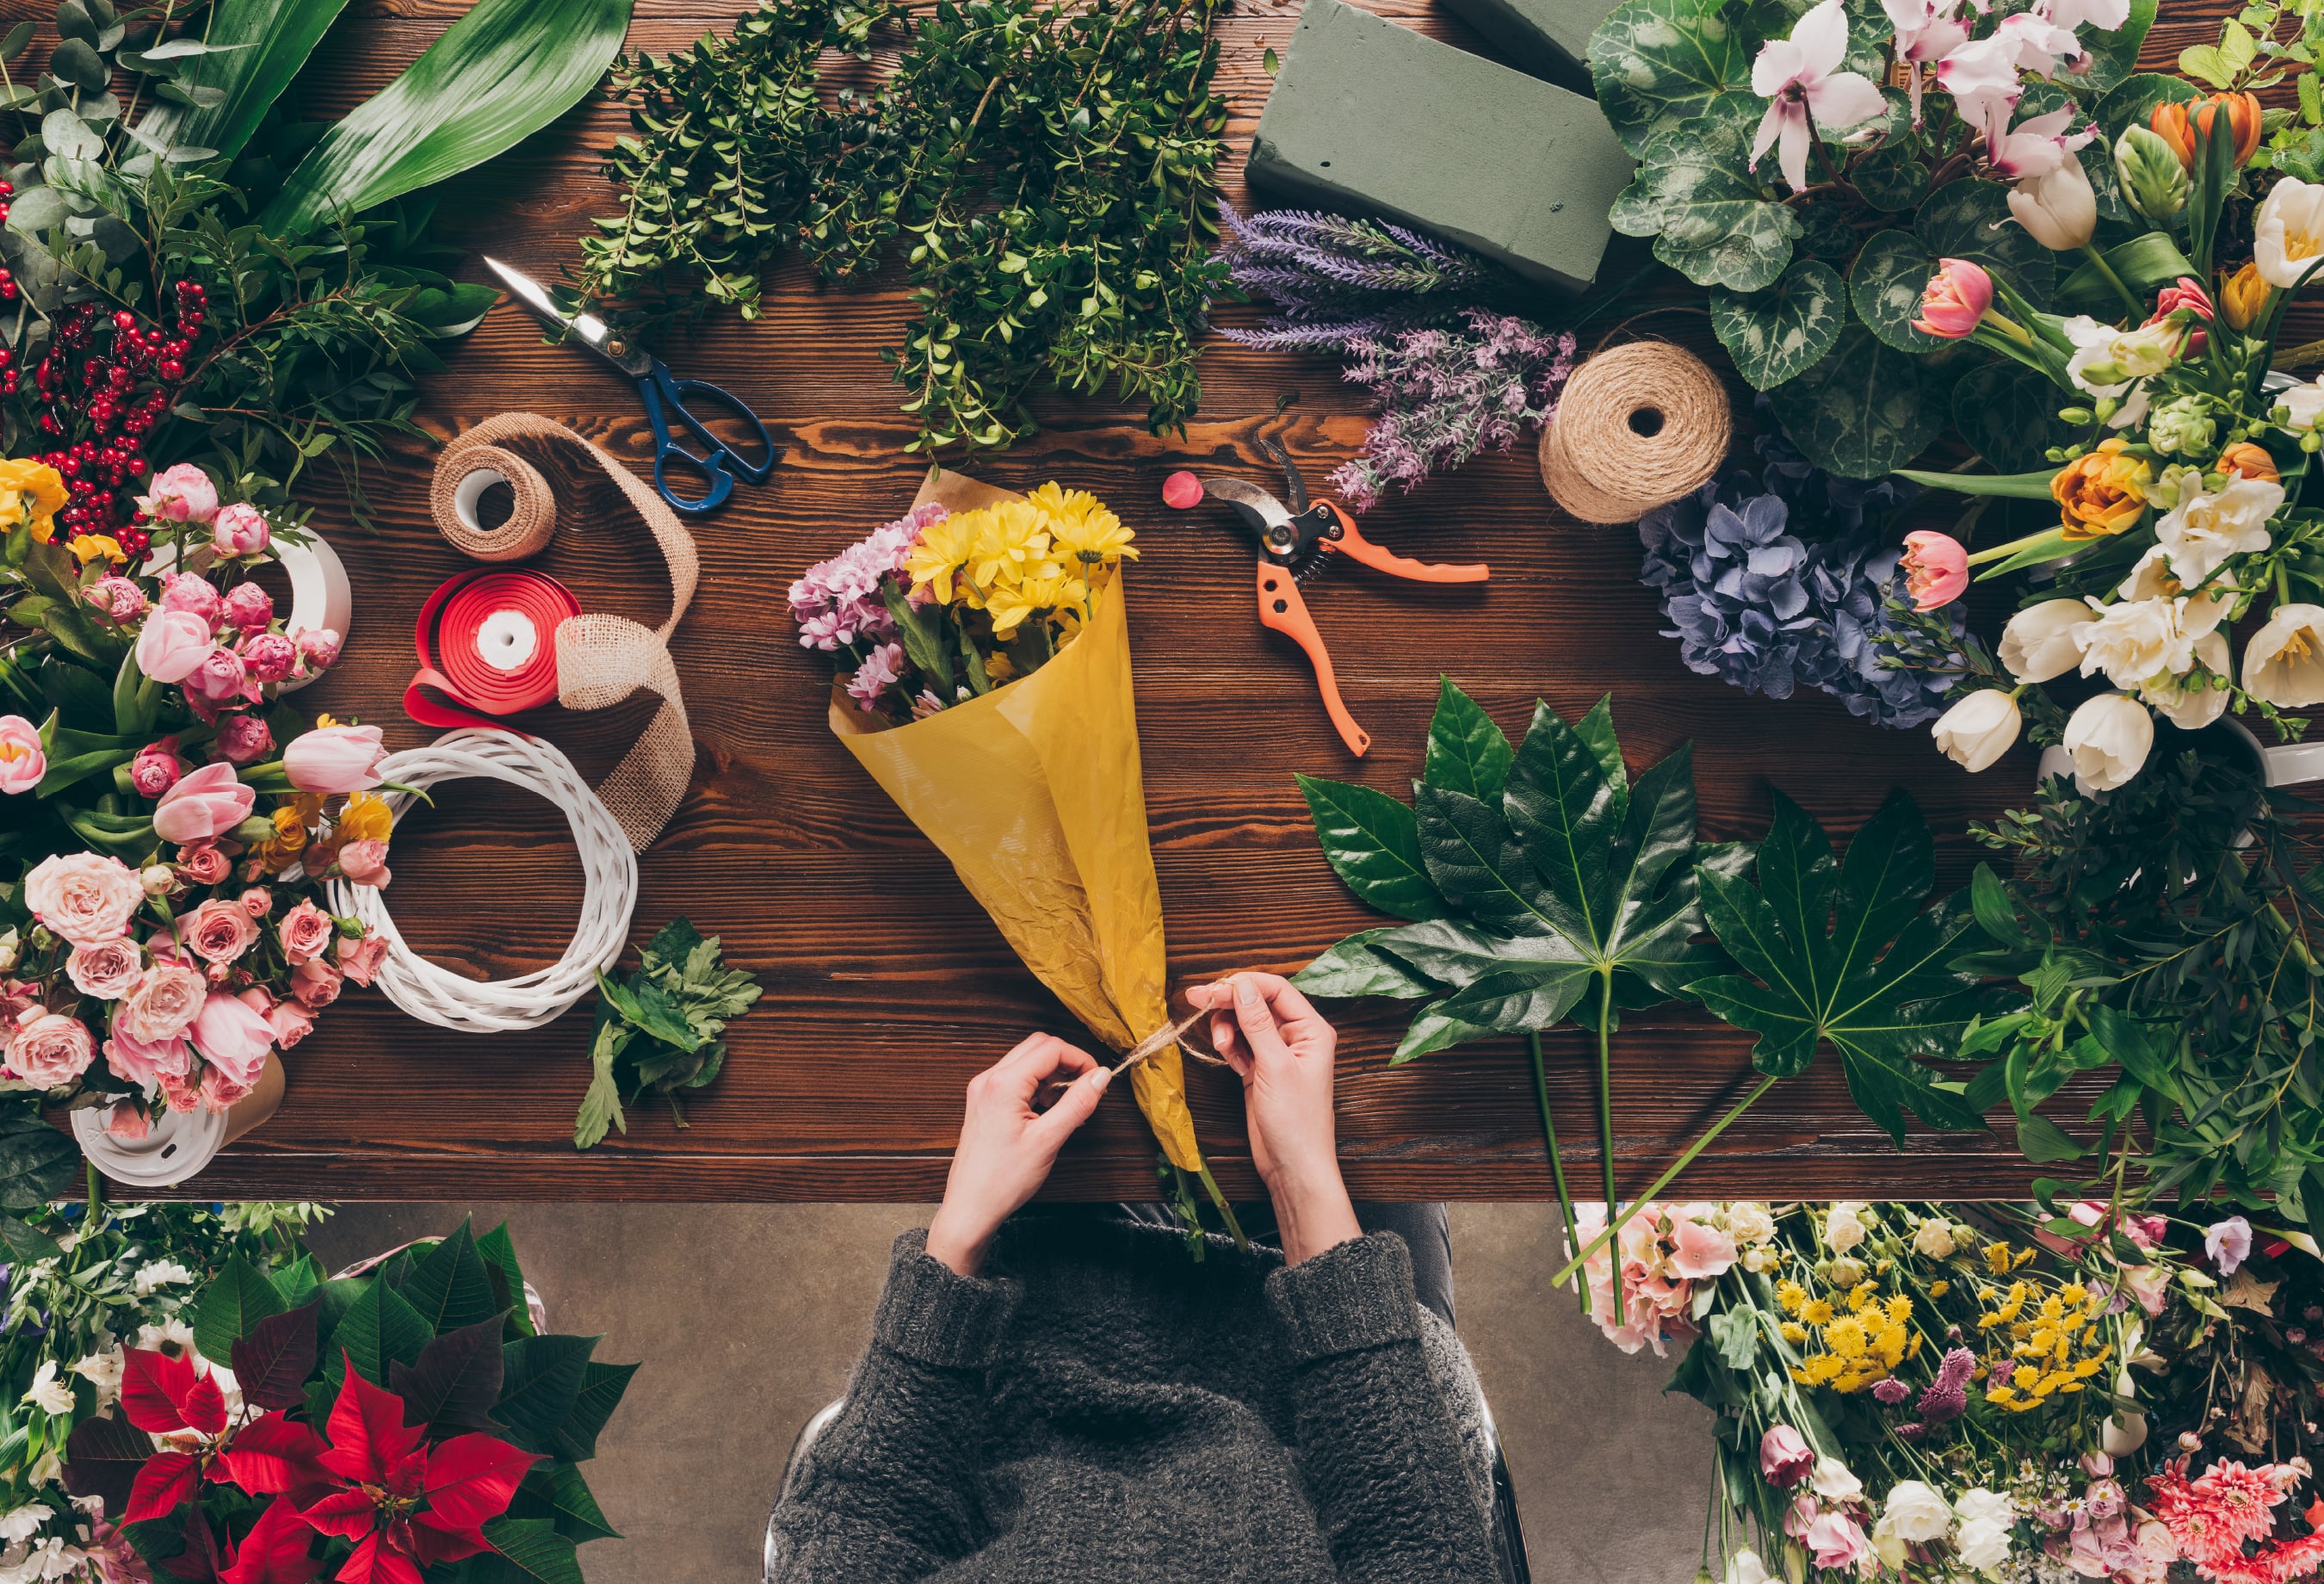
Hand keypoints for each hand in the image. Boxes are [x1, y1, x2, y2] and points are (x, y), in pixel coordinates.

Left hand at [925, 1033, 1109, 1275]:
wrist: (971, 1206)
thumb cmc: (1002, 1180)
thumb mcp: (1048, 1140)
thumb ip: (1077, 1104)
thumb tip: (1099, 1077)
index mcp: (1002, 1084)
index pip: (1050, 1048)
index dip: (1080, 1058)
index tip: (1096, 1079)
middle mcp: (989, 1080)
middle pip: (1037, 1047)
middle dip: (1066, 1061)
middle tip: (1086, 1086)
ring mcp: (983, 1090)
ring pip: (1026, 1062)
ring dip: (1052, 1074)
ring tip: (1068, 1104)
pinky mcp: (984, 1102)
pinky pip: (1015, 1079)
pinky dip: (1037, 1087)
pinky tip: (1049, 1111)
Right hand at [1188, 973, 1361, 1264]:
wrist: (1292, 1166)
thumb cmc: (1295, 1122)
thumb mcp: (1275, 1066)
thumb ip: (1257, 1023)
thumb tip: (1242, 986)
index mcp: (1312, 1030)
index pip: (1276, 989)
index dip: (1244, 983)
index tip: (1214, 987)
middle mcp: (1297, 1037)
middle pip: (1257, 1002)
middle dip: (1229, 1001)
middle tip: (1196, 1000)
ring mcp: (1277, 1054)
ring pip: (1245, 1022)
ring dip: (1227, 1025)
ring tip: (1221, 1043)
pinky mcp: (1260, 1070)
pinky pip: (1240, 1044)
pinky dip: (1229, 1044)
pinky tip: (1226, 1052)